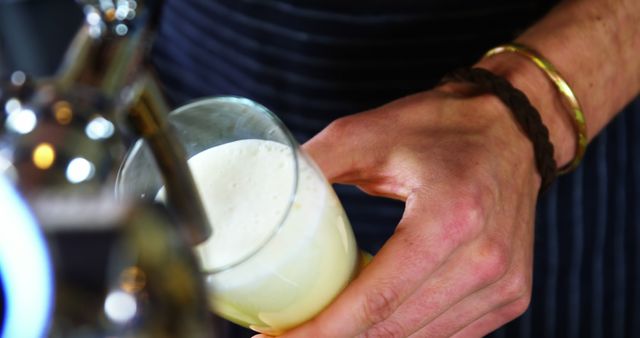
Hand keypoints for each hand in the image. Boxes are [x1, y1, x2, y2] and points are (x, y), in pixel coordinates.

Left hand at [256, 82, 539, 337]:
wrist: (513, 128)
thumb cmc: (441, 126)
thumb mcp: (369, 133)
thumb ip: (314, 163)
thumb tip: (266, 196)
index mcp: (450, 219)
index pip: (375, 301)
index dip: (320, 332)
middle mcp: (484, 260)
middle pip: (393, 330)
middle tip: (290, 335)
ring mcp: (504, 283)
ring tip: (327, 325)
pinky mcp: (511, 294)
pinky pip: (448, 335)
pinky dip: (404, 334)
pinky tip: (374, 321)